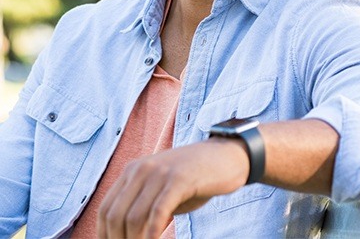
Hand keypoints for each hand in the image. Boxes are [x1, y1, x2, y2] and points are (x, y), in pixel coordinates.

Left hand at [97, 138, 248, 238]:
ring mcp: (160, 172)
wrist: (226, 156)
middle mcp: (141, 169)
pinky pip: (158, 212)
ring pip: (134, 217)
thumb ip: (143, 206)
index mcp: (133, 171)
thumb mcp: (163, 189)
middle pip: (115, 215)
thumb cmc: (194, 178)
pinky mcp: (179, 179)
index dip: (105, 235)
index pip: (106, 208)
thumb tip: (127, 235)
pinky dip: (152, 234)